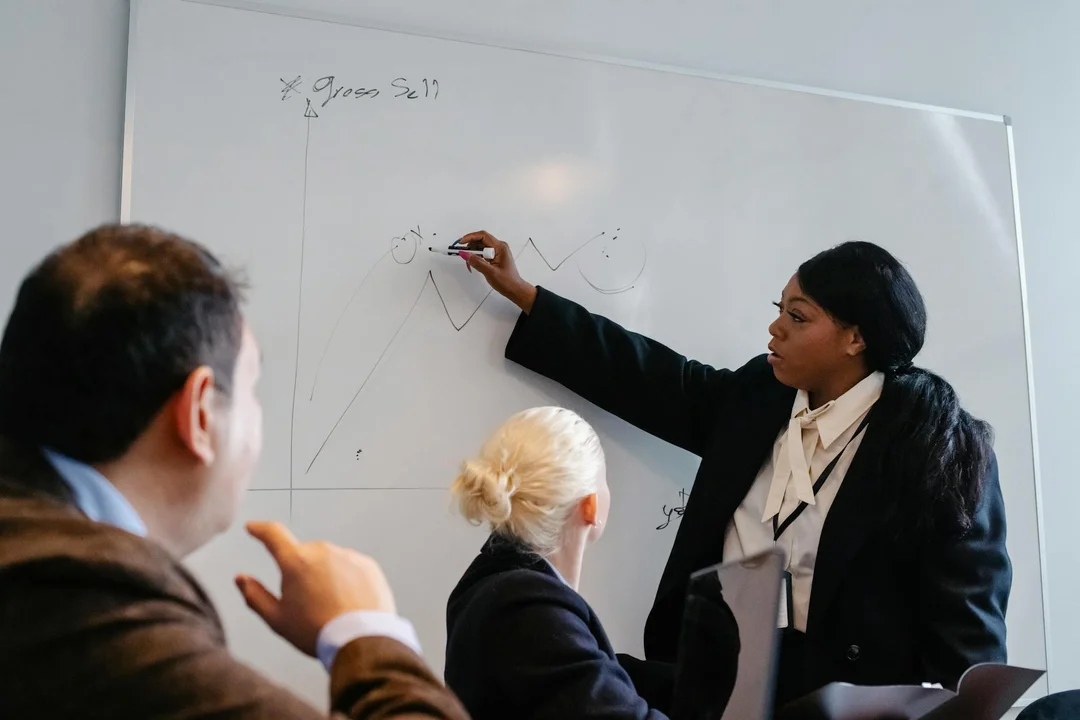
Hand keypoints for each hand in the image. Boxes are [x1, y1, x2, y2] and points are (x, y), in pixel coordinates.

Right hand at [236, 521, 395, 656]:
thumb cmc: (316, 631)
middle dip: (301, 571)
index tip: (253, 528)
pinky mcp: (368, 564)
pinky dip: (347, 579)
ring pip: (328, 561)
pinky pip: (350, 567)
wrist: (362, 640)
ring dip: (325, 575)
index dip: (260, 530)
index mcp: (296, 561)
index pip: (273, 534)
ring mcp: (348, 555)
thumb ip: (255, 595)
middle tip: (306, 602)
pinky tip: (348, 602)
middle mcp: (322, 551)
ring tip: (331, 606)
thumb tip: (240, 578)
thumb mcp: (277, 619)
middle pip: (304, 555)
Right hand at [459, 230, 536, 312]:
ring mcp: (497, 251)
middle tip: (464, 255)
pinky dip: (476, 258)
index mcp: (500, 247)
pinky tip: (475, 265)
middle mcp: (499, 247)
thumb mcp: (490, 272)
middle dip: (470, 247)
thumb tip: (465, 254)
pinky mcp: (495, 256)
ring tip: (470, 264)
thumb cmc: (507, 281)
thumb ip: (477, 262)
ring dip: (472, 254)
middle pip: (480, 240)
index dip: (470, 237)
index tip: (461, 243)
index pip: (483, 236)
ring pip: (480, 247)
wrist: (515, 289)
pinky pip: (483, 253)